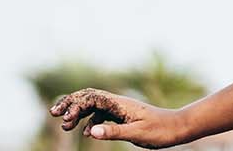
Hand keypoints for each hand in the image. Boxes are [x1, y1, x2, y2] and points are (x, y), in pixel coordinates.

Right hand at [50, 88, 186, 148]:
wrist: (178, 128)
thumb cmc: (161, 130)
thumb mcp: (137, 132)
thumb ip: (114, 131)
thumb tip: (92, 132)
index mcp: (119, 103)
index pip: (91, 97)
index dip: (74, 105)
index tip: (63, 118)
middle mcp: (118, 103)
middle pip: (88, 97)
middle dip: (70, 104)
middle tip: (53, 114)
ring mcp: (120, 109)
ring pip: (93, 107)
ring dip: (78, 114)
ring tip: (65, 126)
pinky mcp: (123, 117)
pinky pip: (101, 115)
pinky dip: (90, 122)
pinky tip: (88, 133)